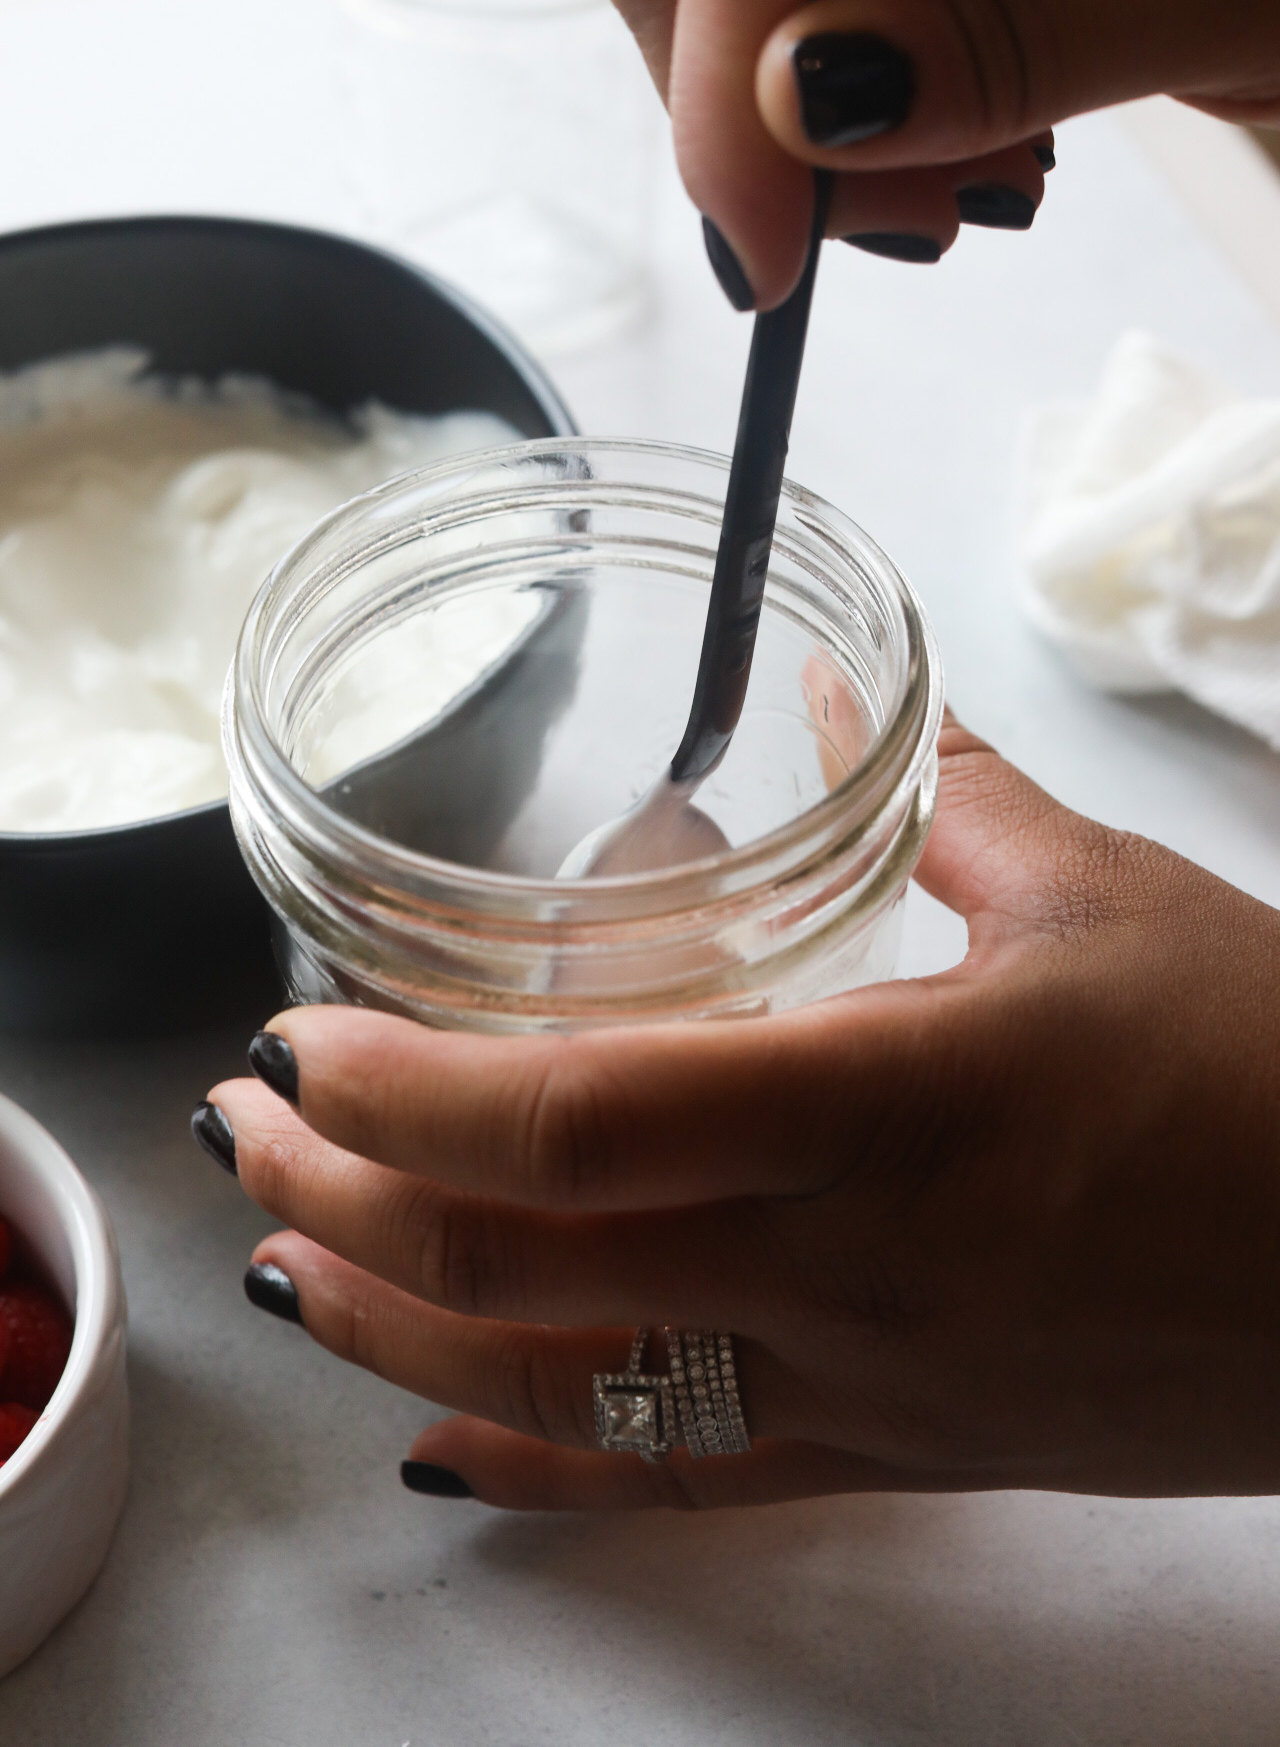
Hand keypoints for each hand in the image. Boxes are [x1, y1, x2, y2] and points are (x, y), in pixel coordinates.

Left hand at [208, 716, 1279, 1510]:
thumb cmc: (1274, 1076)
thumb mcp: (1106, 899)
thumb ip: (942, 792)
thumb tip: (844, 698)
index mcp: (890, 1103)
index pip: (571, 1122)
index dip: (393, 1094)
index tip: (296, 1039)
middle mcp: (849, 1268)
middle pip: (520, 1268)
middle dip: (338, 1202)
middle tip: (240, 1131)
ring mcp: (864, 1385)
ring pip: (567, 1395)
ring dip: (391, 1332)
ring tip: (283, 1268)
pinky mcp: (898, 1450)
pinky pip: (683, 1485)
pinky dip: (539, 1466)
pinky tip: (436, 1442)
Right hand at [600, 0, 1279, 302]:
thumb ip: (1002, 39)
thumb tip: (793, 103)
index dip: (722, 101)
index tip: (764, 264)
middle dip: (750, 117)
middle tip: (903, 226)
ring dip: (804, 129)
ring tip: (967, 186)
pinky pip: (812, 0)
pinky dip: (853, 109)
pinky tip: (962, 140)